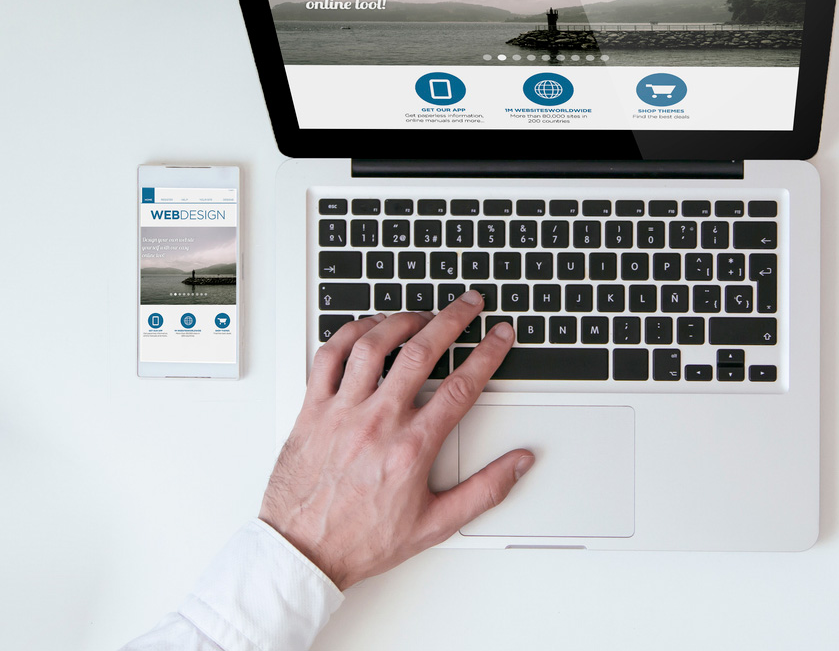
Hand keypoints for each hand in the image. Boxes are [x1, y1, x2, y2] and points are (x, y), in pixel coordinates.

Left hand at [259, 290, 533, 589]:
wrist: (302, 552)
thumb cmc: (362, 540)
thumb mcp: (436, 524)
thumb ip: (485, 490)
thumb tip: (518, 464)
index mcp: (412, 447)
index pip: (461, 386)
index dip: (488, 354)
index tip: (500, 336)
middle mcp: (378, 422)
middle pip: (422, 352)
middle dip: (452, 320)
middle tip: (469, 304)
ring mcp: (342, 412)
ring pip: (373, 346)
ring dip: (401, 321)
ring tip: (420, 314)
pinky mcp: (312, 410)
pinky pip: (328, 357)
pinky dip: (349, 334)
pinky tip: (366, 329)